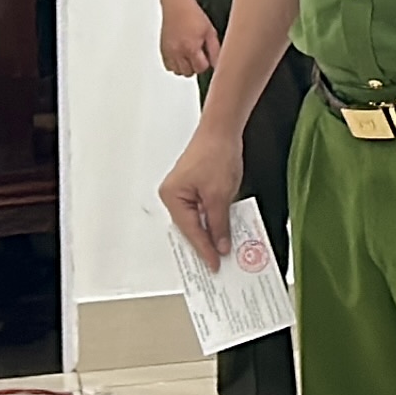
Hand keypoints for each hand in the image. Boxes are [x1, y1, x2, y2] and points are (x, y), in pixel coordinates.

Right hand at [157, 126, 242, 264]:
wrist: (223, 130)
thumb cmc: (216, 153)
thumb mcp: (220, 194)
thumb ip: (219, 223)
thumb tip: (220, 244)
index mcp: (172, 196)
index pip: (190, 231)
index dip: (204, 249)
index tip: (215, 264)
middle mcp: (173, 195)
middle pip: (190, 227)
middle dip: (205, 243)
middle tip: (218, 262)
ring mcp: (182, 191)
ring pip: (197, 220)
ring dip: (210, 232)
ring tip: (222, 249)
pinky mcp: (193, 187)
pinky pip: (201, 210)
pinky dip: (212, 220)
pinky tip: (222, 230)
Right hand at [158, 0, 220, 77]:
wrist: (177, 6)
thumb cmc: (193, 15)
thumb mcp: (210, 32)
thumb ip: (215, 50)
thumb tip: (217, 63)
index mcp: (191, 47)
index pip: (200, 69)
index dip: (206, 63)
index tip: (207, 57)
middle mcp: (178, 52)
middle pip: (188, 73)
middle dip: (196, 66)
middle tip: (199, 54)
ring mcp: (169, 52)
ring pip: (178, 71)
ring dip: (185, 67)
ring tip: (190, 54)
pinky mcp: (163, 50)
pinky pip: (169, 66)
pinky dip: (175, 64)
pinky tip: (181, 55)